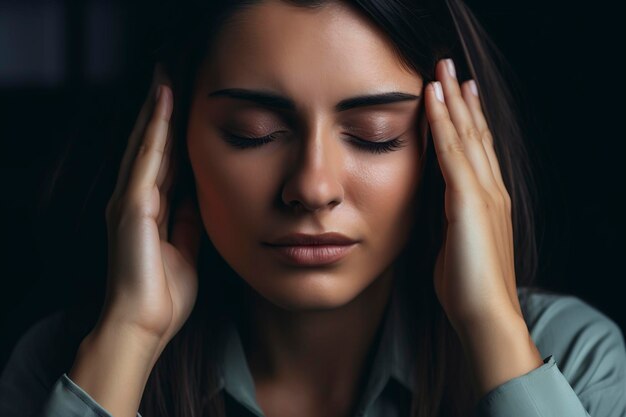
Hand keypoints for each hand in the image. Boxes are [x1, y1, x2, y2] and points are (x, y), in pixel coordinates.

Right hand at [100, 63, 202, 345]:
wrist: (144, 324)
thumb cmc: (165, 295)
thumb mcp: (187, 249)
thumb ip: (189, 221)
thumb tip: (199, 197)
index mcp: (151, 210)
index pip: (165, 160)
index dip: (173, 131)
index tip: (185, 103)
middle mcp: (136, 199)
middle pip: (151, 145)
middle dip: (161, 110)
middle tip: (169, 74)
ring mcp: (129, 200)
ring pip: (144, 144)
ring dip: (155, 110)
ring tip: (164, 77)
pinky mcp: (131, 207)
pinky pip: (145, 161)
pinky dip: (153, 132)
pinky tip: (161, 108)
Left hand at [425, 59, 522, 334]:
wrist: (485, 314)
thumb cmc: (467, 288)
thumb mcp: (456, 247)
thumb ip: (451, 225)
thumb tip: (440, 217)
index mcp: (488, 202)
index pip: (478, 152)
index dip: (468, 121)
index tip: (459, 96)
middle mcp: (491, 190)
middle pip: (476, 134)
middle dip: (462, 99)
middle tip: (452, 69)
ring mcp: (483, 192)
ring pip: (465, 135)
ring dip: (452, 100)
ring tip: (443, 70)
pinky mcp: (469, 200)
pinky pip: (452, 151)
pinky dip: (442, 122)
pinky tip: (432, 99)